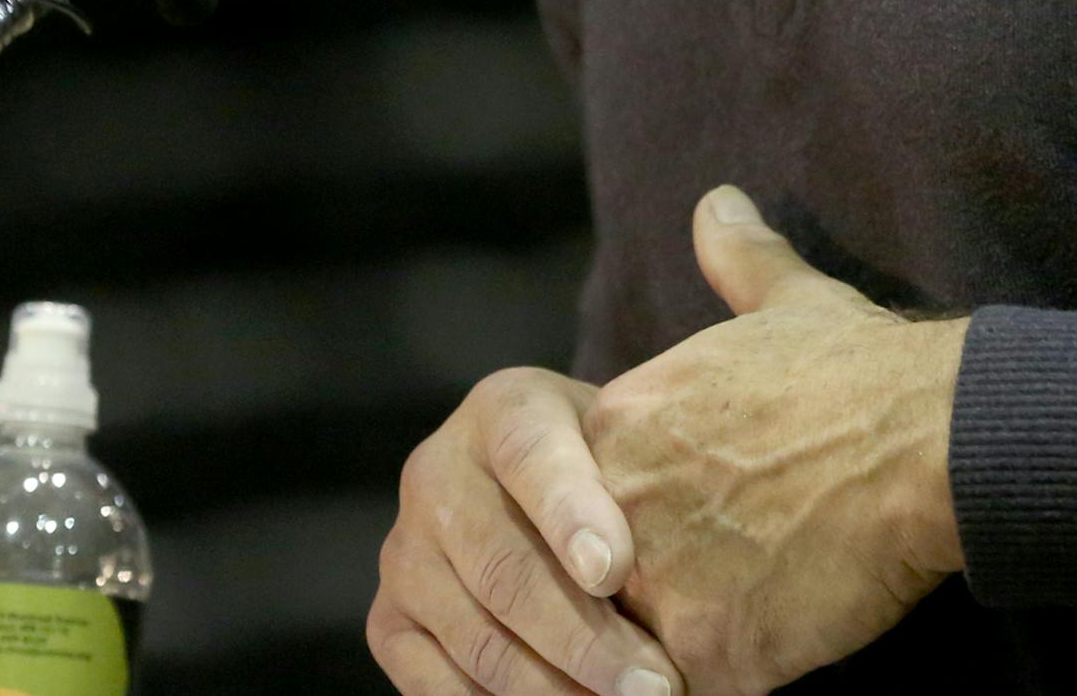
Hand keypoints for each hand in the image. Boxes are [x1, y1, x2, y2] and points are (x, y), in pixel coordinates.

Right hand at [368, 364, 687, 695]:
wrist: (526, 469)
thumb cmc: (599, 458)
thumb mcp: (618, 437)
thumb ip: (635, 478)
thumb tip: (688, 563)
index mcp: (502, 409)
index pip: (532, 457)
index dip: (571, 515)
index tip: (613, 571)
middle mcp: (435, 473)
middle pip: (505, 569)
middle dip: (585, 640)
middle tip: (653, 686)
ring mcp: (404, 552)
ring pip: (478, 639)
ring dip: (554, 690)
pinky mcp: (388, 621)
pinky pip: (437, 687)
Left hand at [583, 187, 969, 695]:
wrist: (932, 437)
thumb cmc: (862, 368)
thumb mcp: (788, 297)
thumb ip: (738, 260)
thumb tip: (718, 203)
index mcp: (620, 423)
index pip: (577, 504)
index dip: (630, 524)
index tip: (682, 526)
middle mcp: (618, 503)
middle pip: (587, 580)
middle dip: (630, 595)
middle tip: (698, 589)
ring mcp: (660, 585)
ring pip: (624, 649)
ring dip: (657, 652)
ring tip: (716, 632)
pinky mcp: (711, 656)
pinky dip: (712, 687)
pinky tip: (758, 657)